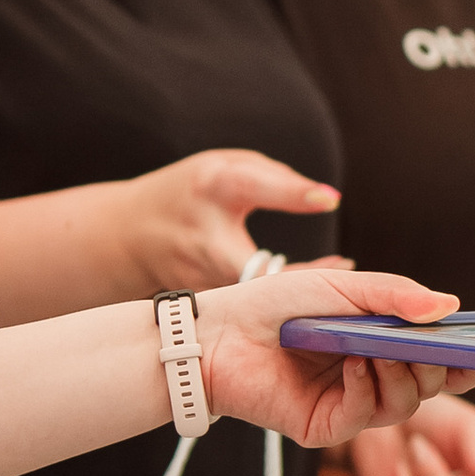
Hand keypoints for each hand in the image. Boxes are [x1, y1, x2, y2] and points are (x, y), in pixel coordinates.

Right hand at [114, 150, 339, 292]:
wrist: (128, 233)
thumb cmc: (190, 191)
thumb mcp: (227, 167)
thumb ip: (275, 178)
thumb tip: (324, 200)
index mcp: (212, 187)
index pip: (253, 185)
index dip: (293, 192)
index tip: (329, 199)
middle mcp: (203, 234)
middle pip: (260, 265)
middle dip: (305, 276)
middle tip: (347, 267)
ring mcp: (200, 275)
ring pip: (260, 296)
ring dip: (301, 296)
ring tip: (342, 287)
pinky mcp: (205, 300)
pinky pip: (252, 308)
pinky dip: (282, 307)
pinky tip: (313, 304)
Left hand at [193, 268, 474, 448]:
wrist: (216, 333)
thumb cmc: (275, 305)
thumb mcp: (343, 288)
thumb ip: (397, 296)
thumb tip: (450, 306)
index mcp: (382, 345)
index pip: (438, 359)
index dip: (466, 358)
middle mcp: (371, 378)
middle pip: (430, 385)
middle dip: (439, 367)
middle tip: (435, 347)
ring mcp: (349, 405)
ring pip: (404, 404)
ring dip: (402, 376)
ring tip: (382, 351)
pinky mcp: (323, 428)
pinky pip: (363, 417)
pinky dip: (367, 389)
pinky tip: (355, 365)